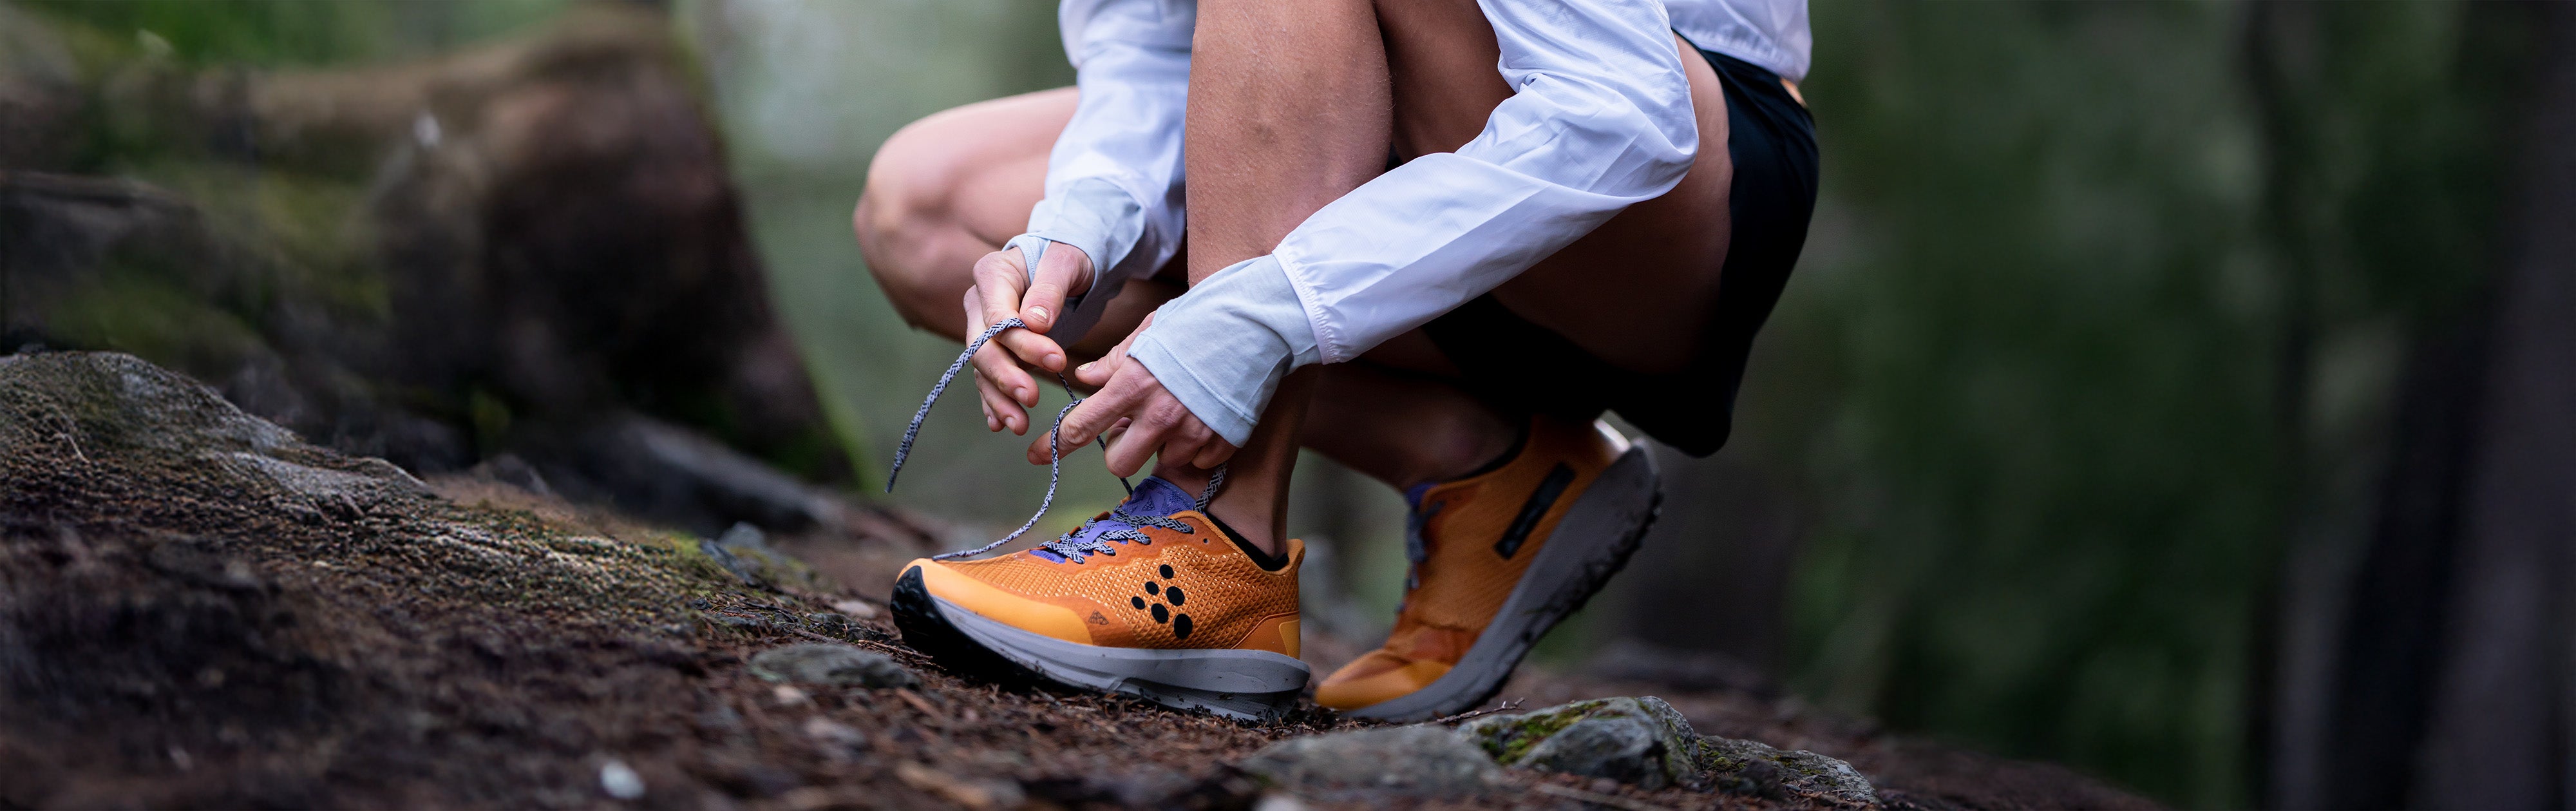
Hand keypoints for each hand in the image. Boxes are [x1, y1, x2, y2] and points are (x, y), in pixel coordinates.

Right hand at [963, 242, 1093, 434]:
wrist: (1065, 263)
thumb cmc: (1068, 256)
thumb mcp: (1067, 262)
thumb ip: (1051, 287)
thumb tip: (1034, 322)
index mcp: (992, 274)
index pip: (998, 317)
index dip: (1023, 344)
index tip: (1057, 361)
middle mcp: (979, 302)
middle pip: (984, 347)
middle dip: (1006, 376)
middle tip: (1032, 399)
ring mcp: (982, 327)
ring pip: (983, 368)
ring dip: (999, 398)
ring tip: (1019, 425)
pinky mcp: (995, 347)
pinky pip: (989, 377)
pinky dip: (993, 400)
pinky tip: (999, 423)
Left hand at [1032, 314, 1236, 474]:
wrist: (1259, 322)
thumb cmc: (1200, 319)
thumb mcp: (1149, 332)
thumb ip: (1114, 361)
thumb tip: (1085, 379)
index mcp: (1132, 386)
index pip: (1081, 427)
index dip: (1054, 445)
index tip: (1037, 456)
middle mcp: (1159, 417)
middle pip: (1117, 462)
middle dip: (1119, 447)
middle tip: (1133, 424)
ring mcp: (1192, 434)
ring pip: (1158, 462)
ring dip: (1160, 444)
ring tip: (1177, 410)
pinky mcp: (1221, 444)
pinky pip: (1196, 461)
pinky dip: (1195, 446)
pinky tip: (1203, 414)